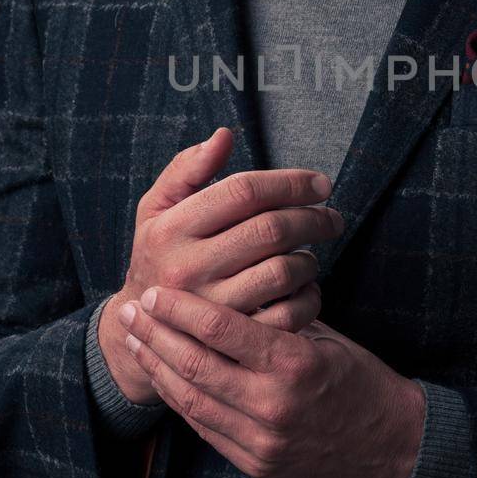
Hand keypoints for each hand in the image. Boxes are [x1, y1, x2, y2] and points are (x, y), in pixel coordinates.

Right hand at [98, 128, 343, 404]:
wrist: (143, 325)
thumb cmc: (159, 252)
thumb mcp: (156, 207)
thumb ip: (186, 169)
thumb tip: (224, 136)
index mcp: (172, 228)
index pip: (244, 191)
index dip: (290, 182)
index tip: (321, 184)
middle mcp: (188, 268)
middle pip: (270, 230)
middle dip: (313, 218)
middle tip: (333, 217)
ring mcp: (211, 308)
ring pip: (284, 271)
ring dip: (310, 257)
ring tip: (312, 252)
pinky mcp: (231, 342)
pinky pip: (289, 314)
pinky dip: (310, 297)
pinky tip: (307, 286)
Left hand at [117, 285, 426, 477]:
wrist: (391, 444)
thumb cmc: (359, 377)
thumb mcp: (325, 336)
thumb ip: (277, 317)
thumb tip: (231, 282)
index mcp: (294, 364)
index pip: (222, 330)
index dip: (181, 309)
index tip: (156, 290)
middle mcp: (273, 404)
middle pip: (195, 365)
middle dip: (156, 336)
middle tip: (131, 311)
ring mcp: (261, 440)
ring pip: (192, 400)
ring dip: (158, 368)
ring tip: (136, 341)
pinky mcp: (256, 464)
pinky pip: (205, 429)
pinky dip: (179, 400)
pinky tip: (163, 376)